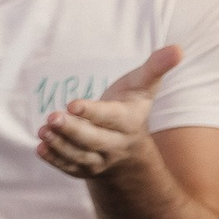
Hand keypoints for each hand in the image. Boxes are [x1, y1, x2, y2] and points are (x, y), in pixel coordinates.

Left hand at [40, 45, 178, 178]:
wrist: (128, 145)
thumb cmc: (130, 106)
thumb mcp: (143, 86)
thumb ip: (156, 67)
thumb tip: (177, 48)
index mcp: (129, 122)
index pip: (110, 118)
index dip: (92, 112)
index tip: (73, 104)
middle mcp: (116, 144)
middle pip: (93, 140)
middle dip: (72, 130)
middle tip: (52, 118)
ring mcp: (100, 160)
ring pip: (79, 156)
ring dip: (59, 145)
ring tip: (43, 130)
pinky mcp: (85, 170)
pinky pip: (69, 168)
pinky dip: (54, 160)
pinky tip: (41, 148)